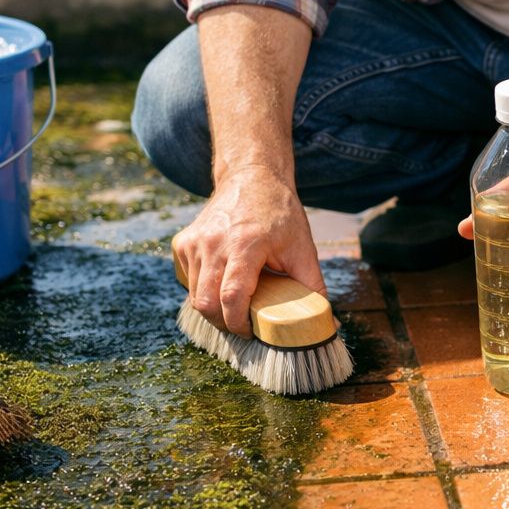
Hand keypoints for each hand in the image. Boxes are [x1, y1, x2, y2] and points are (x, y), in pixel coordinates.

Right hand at [172, 166, 324, 336]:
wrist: (251, 177)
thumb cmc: (279, 214)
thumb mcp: (303, 248)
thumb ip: (314, 287)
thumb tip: (325, 323)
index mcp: (245, 245)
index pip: (232, 297)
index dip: (239, 323)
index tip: (251, 331)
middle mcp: (213, 242)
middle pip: (206, 303)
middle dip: (224, 323)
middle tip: (243, 324)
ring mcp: (194, 241)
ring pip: (194, 295)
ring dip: (213, 308)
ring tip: (235, 303)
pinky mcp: (182, 242)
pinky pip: (186, 280)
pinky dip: (202, 289)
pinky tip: (221, 281)